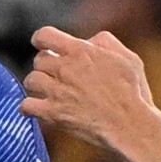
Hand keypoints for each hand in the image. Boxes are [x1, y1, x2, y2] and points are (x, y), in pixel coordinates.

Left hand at [20, 27, 155, 150]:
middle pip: (38, 60)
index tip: (44, 46)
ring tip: (49, 91)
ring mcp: (57, 92)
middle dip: (47, 66)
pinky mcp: (53, 114)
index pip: (45, 35)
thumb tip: (88, 41)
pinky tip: (37, 109)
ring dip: (38, 85)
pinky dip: (28, 107)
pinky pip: (26, 106)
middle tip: (57, 75)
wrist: (130, 126)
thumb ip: (105, 43)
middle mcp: (65, 69)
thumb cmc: (133, 93)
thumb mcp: (127, 58)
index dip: (41, 40)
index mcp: (80, 52)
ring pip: (31, 81)